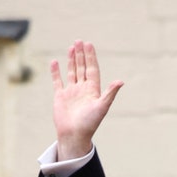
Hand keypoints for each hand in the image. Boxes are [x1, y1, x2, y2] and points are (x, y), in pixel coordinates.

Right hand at [51, 41, 122, 160]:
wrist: (74, 135)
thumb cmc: (90, 123)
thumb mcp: (102, 107)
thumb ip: (110, 93)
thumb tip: (121, 81)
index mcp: (93, 90)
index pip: (92, 69)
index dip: (91, 57)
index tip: (89, 45)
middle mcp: (82, 89)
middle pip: (82, 68)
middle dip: (81, 55)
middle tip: (80, 41)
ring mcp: (71, 92)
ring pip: (72, 72)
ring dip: (72, 60)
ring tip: (72, 47)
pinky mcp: (60, 96)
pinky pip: (58, 81)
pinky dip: (56, 72)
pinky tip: (55, 62)